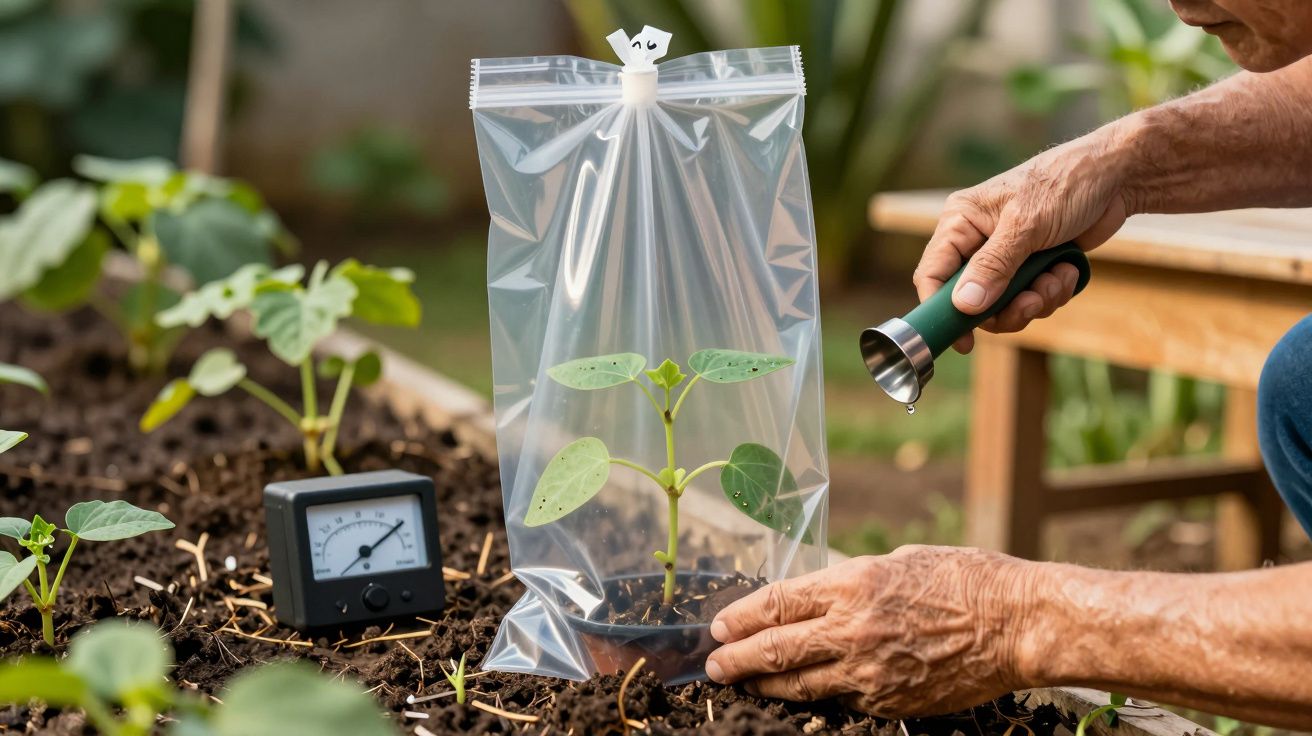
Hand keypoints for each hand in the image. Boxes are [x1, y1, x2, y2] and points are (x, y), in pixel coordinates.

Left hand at [704, 546, 1037, 717]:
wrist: (1017, 624)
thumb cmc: (964, 580)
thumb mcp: (899, 562)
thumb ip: (852, 582)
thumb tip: (818, 596)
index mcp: (852, 584)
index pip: (776, 604)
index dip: (740, 617)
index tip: (719, 627)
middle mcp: (852, 630)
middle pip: (774, 650)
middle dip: (735, 659)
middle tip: (714, 665)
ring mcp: (869, 672)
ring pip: (799, 685)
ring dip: (763, 685)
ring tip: (742, 683)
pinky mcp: (889, 702)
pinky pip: (841, 701)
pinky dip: (817, 697)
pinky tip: (802, 694)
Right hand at [915, 125, 1133, 352]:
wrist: (1117, 176)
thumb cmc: (1066, 184)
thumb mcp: (1026, 225)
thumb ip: (994, 266)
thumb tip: (964, 305)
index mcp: (961, 222)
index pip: (933, 273)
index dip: (941, 309)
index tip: (963, 340)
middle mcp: (976, 241)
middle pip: (970, 300)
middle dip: (1005, 307)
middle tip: (1030, 303)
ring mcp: (1004, 255)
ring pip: (1003, 305)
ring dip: (1034, 300)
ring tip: (1055, 279)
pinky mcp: (1031, 266)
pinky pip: (1030, 298)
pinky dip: (1051, 292)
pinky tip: (1066, 270)